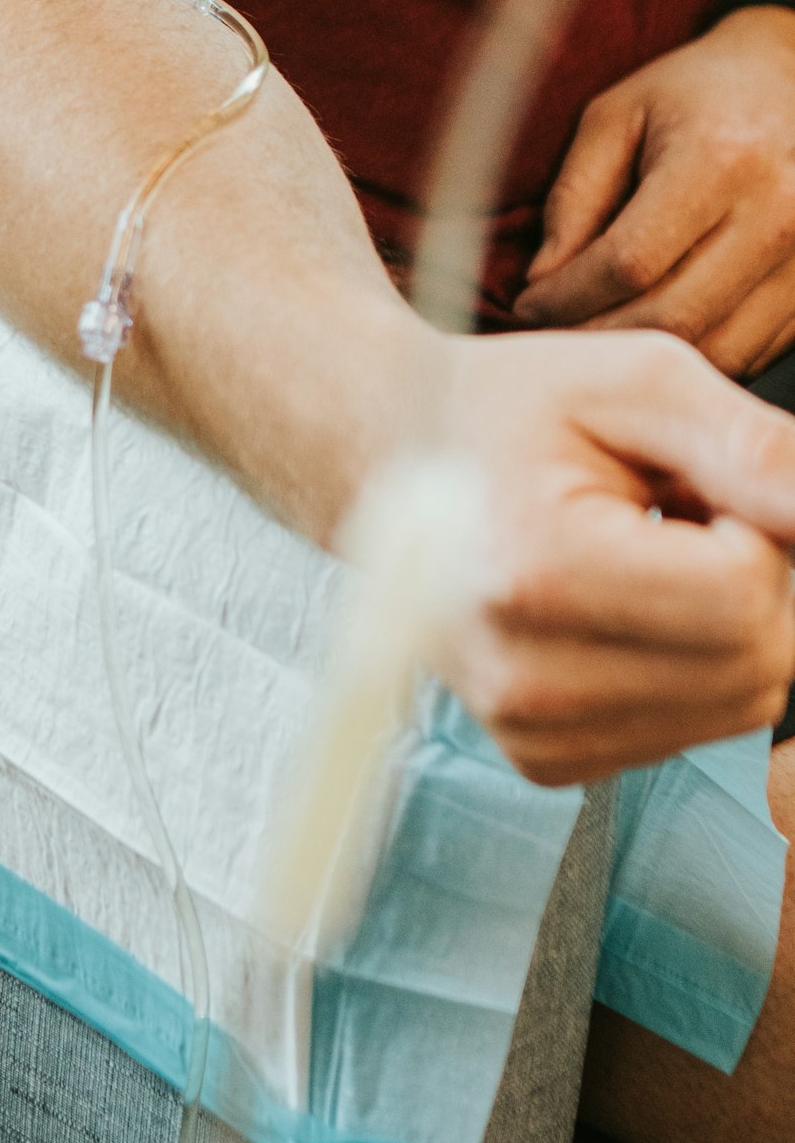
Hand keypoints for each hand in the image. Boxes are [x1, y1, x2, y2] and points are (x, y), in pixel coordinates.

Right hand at [437, 329, 794, 782]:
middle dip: (754, 581)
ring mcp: (530, 732)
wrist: (384, 468)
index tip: (688, 485)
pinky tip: (621, 609)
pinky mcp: (543, 760)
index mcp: (534, 575)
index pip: (746, 595)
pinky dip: (688, 667)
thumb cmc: (510, 413)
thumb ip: (754, 447)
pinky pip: (691, 730)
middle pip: (757, 666)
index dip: (754, 526)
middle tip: (674, 516)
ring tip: (642, 558)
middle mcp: (524, 679)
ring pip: (739, 706)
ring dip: (727, 628)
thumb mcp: (635, 382)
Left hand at [514, 8, 794, 375]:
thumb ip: (573, 197)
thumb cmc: (696, 94)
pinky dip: (693, 357)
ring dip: (645, 358)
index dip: (567, 297)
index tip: (529, 304)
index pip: (630, 262)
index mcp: (722, 159)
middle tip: (554, 333)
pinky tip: (654, 332)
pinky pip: (749, 353)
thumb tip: (542, 281)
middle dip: (597, 338)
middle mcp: (780, 212)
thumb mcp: (615, 117)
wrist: (791, 77)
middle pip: (673, 317)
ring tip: (598, 337)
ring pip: (714, 351)